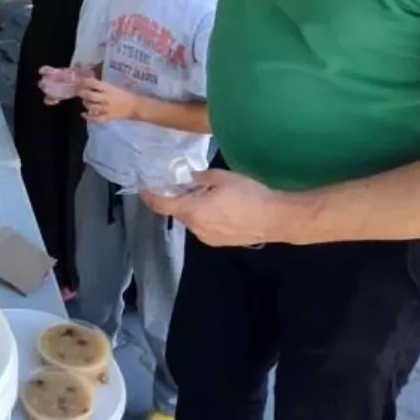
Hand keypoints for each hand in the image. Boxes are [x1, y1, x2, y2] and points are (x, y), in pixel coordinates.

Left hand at [78, 77, 142, 121]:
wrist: (135, 106)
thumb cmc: (124, 94)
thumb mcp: (114, 86)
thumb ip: (102, 85)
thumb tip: (88, 81)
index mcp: (109, 89)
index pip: (94, 83)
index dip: (84, 82)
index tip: (80, 81)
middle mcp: (106, 98)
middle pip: (89, 95)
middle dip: (81, 93)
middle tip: (78, 91)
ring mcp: (106, 109)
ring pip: (90, 106)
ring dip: (85, 103)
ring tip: (85, 101)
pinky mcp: (107, 117)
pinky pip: (95, 119)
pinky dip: (88, 117)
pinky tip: (83, 114)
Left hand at [141, 169, 287, 246]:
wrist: (276, 218)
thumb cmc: (248, 194)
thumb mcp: (222, 177)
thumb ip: (201, 177)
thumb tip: (191, 178)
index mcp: (192, 211)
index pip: (162, 205)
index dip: (150, 196)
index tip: (143, 188)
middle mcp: (196, 228)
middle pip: (177, 213)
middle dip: (175, 200)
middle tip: (179, 185)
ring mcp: (208, 238)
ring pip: (192, 221)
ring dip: (191, 209)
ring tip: (203, 195)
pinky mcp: (220, 242)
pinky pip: (204, 227)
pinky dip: (203, 217)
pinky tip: (217, 208)